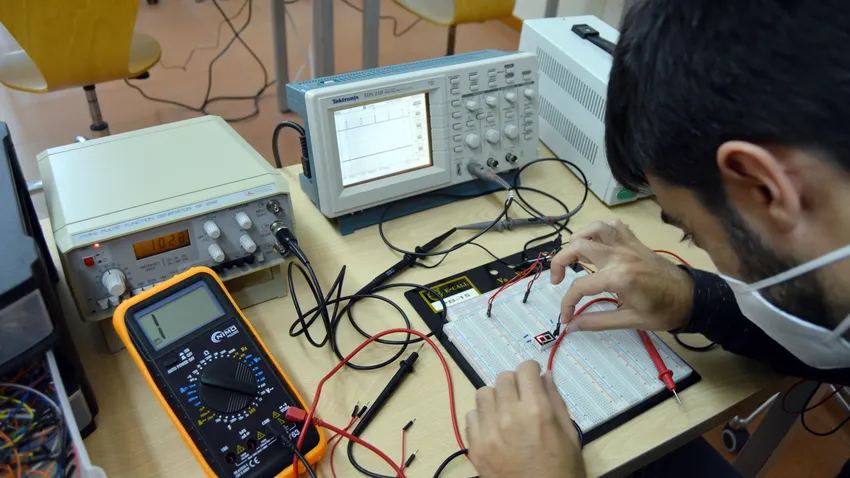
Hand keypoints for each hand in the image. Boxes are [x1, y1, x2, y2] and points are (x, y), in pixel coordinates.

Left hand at [466, 361, 584, 477]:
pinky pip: (470, 415)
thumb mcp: (569, 434)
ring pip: (483, 393)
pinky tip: (494, 426)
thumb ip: (555, 400)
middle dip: (514, 382)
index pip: (525, 369)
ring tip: (505, 409)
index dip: (531, 369)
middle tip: (521, 394)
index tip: (532, 374)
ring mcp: (490, 431)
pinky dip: (481, 416)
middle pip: (503, 378)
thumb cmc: (560, 472)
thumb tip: (546, 376)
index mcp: (537, 411)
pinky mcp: (476, 446)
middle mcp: (510, 416)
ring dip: (495, 396)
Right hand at [550, 220, 693, 331]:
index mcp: (619, 278)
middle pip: (577, 246)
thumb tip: (571, 327)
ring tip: (574, 256)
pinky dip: (600, 230)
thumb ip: (596, 321)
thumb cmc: (662, 312)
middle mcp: (620, 256)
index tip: (566, 318)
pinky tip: (596, 243)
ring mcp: (628, 245)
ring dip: (578, 239)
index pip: (580, 287)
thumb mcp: (629, 321)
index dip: (567, 303)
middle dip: (559, 262)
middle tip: (558, 279)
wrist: (691, 298)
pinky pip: (613, 226)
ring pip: (594, 228)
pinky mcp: (635, 242)